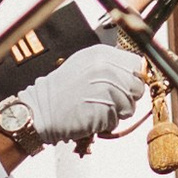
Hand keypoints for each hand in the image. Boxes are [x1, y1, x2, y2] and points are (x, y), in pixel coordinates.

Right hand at [5, 47, 145, 152]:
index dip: (133, 79)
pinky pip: (117, 120)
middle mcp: (105, 68)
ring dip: (116, 113)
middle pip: (137, 87)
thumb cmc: (60, 91)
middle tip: (108, 102)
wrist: (40, 110)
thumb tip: (134, 72)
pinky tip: (90, 117)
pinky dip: (106, 124)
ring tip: (96, 108)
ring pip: (130, 106)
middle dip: (128, 98)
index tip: (125, 86)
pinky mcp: (104, 109)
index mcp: (101, 54)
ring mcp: (106, 88)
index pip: (137, 65)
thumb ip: (109, 65)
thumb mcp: (84, 65)